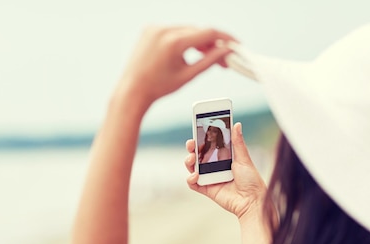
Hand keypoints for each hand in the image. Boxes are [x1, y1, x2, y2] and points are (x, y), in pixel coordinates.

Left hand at [115, 26, 234, 104]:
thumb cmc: (160, 87)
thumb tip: (227, 52)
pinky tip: (188, 52)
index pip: (208, 33)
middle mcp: (164, 30)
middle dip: (213, 44)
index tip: (236, 46)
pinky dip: (184, 39)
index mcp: (174, 42)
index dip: (225, 39)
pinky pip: (174, 31)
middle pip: (198, 31)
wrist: (133, 89)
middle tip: (224, 59)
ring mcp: (156, 27)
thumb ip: (210, 61)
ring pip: (187, 30)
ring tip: (206, 56)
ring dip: (199, 41)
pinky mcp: (150, 29)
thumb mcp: (188, 75)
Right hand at [185, 123, 266, 219]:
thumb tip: (237, 124)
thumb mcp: (244, 159)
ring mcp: (209, 178)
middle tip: (191, 144)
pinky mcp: (206, 189)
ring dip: (189, 162)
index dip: (201, 138)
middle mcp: (214, 167)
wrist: (252, 201)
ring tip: (192, 159)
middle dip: (192, 148)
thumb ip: (237, 142)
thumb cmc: (251, 180)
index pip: (209, 145)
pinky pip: (193, 183)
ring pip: (192, 168)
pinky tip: (196, 175)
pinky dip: (190, 178)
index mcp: (223, 157)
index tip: (197, 129)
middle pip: (197, 155)